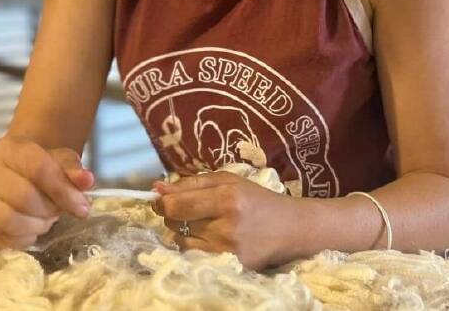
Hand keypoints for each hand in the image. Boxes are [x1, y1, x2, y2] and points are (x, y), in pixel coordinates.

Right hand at [0, 135, 94, 249]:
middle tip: (57, 212)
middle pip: (23, 197)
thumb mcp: (62, 163)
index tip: (82, 207)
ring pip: (7, 220)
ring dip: (34, 226)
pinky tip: (29, 231)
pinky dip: (20, 240)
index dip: (63, 192)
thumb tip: (86, 181)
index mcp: (10, 149)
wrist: (17, 173)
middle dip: (48, 210)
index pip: (38, 169)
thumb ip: (74, 172)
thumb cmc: (42, 168)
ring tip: (42, 220)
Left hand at [153, 171, 299, 269]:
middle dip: (174, 214)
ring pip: (180, 241)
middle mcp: (226, 226)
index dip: (162, 203)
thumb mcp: (228, 181)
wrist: (292, 229)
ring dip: (183, 232)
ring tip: (203, 225)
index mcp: (227, 198)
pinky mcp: (229, 265)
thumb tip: (156, 188)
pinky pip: (193, 256)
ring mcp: (227, 250)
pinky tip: (209, 239)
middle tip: (189, 210)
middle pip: (175, 222)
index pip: (177, 205)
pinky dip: (194, 246)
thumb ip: (191, 183)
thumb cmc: (257, 199)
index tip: (161, 200)